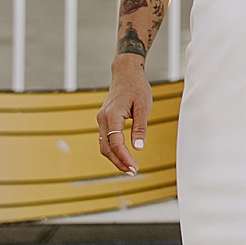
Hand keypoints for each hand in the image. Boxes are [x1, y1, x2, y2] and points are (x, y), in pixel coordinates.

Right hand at [97, 57, 150, 174]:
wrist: (126, 73)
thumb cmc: (137, 87)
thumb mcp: (144, 107)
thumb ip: (140, 128)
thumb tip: (138, 148)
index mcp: (112, 116)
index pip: (116, 144)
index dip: (125, 158)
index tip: (135, 167)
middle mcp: (103, 119)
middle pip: (106, 148)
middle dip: (119, 162)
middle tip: (133, 171)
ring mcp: (101, 119)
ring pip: (103, 146)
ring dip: (115, 158)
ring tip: (129, 167)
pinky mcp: (103, 120)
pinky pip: (104, 139)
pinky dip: (112, 150)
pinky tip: (123, 156)